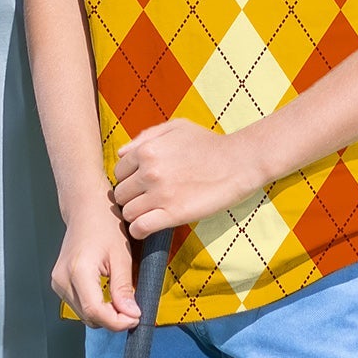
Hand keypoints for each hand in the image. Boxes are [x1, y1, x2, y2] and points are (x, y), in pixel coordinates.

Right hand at [51, 200, 141, 330]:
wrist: (85, 208)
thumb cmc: (103, 224)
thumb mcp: (121, 255)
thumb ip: (124, 288)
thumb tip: (131, 314)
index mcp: (78, 271)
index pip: (96, 312)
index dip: (118, 322)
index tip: (135, 317)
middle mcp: (63, 278)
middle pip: (90, 317)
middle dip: (114, 319)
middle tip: (132, 308)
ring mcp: (58, 282)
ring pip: (85, 315)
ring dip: (105, 314)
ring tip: (120, 298)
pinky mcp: (59, 283)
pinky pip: (79, 306)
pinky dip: (96, 307)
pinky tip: (107, 294)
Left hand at [111, 120, 264, 239]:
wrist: (238, 162)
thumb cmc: (208, 143)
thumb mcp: (175, 127)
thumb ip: (145, 137)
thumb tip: (122, 153)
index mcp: (146, 150)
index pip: (118, 173)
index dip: (128, 180)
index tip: (139, 186)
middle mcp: (148, 172)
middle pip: (121, 194)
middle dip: (130, 198)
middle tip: (144, 200)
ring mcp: (160, 194)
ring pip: (128, 213)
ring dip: (135, 215)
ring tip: (148, 213)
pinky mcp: (174, 214)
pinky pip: (140, 228)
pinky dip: (139, 230)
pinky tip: (147, 227)